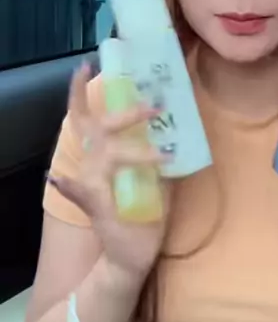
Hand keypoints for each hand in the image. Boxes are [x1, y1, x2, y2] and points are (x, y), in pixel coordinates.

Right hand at [47, 64, 170, 285]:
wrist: (130, 256)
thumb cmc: (143, 214)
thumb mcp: (157, 182)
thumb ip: (159, 155)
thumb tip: (176, 126)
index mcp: (106, 155)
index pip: (92, 118)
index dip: (82, 92)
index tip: (85, 65)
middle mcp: (95, 164)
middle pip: (101, 128)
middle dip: (128, 114)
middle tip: (154, 106)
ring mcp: (93, 184)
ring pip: (107, 155)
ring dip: (136, 151)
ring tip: (163, 152)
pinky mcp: (97, 207)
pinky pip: (82, 191)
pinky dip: (70, 184)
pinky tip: (58, 177)